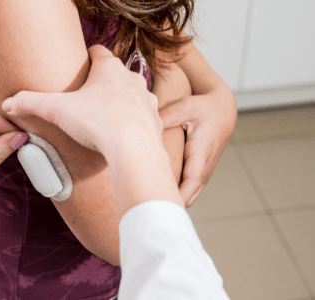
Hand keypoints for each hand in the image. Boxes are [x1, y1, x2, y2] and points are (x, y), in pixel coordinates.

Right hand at [1, 45, 162, 156]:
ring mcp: (146, 99)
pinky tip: (121, 134)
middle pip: (115, 73)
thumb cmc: (98, 124)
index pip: (98, 51)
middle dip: (101, 82)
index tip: (79, 67)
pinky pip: (142, 115)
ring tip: (104, 116)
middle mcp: (131, 79)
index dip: (87, 57)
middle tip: (86, 96)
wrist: (134, 150)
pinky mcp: (154, 120)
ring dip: (119, 100)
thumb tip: (8, 103)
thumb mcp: (57, 111)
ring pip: (131, 93)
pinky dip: (132, 121)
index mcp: (109, 69)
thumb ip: (30, 103)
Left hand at [159, 89, 236, 206]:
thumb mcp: (185, 107)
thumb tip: (143, 127)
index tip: (166, 207)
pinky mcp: (203, 170)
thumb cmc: (203, 107)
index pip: (192, 180)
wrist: (224, 109)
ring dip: (177, 201)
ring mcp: (206, 169)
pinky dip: (181, 195)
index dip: (180, 195)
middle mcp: (206, 164)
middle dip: (175, 204)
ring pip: (192, 194)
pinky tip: (163, 198)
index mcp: (201, 151)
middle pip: (191, 193)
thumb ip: (165, 117)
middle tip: (152, 214)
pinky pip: (192, 189)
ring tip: (155, 210)